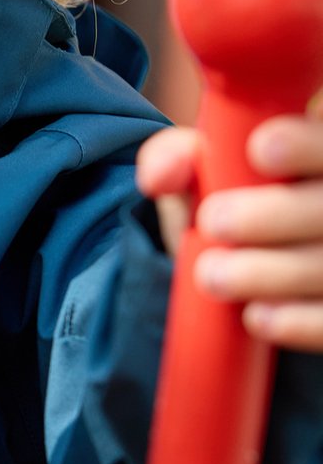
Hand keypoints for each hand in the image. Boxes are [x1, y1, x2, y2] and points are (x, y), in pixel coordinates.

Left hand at [136, 115, 322, 350]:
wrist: (250, 286)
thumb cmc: (234, 214)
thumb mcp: (204, 182)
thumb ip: (179, 160)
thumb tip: (157, 175)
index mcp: (320, 159)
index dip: (306, 143)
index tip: (259, 150)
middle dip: (275, 213)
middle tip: (214, 221)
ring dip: (270, 272)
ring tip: (212, 276)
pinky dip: (297, 320)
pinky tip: (256, 317)